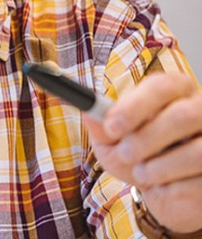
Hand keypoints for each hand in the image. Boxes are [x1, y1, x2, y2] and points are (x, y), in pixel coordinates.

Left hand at [83, 72, 201, 233]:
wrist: (167, 193)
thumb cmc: (141, 158)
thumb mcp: (113, 144)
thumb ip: (101, 129)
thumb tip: (89, 113)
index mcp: (174, 91)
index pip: (161, 87)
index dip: (135, 106)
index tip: (111, 126)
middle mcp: (201, 109)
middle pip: (183, 115)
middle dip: (146, 139)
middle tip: (125, 153)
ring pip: (197, 151)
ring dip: (159, 167)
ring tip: (142, 173)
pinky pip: (201, 182)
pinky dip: (175, 188)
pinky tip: (166, 186)